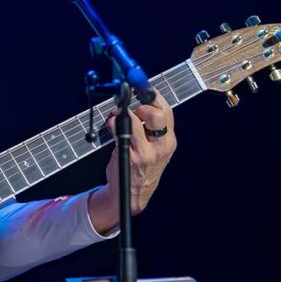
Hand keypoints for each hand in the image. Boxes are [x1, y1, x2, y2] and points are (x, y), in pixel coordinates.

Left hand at [88, 91, 176, 233]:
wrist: (134, 194)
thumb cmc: (143, 166)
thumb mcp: (155, 147)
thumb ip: (149, 127)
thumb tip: (135, 103)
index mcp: (169, 140)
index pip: (167, 112)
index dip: (154, 96)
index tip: (142, 87)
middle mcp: (161, 146)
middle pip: (157, 115)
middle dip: (143, 105)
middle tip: (134, 108)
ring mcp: (146, 152)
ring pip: (135, 121)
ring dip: (123, 114)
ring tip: (117, 117)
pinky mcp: (130, 157)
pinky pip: (120, 132)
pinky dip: (113, 124)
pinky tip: (111, 125)